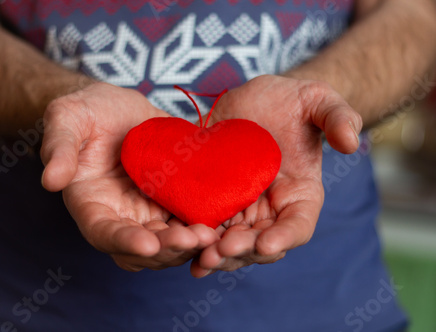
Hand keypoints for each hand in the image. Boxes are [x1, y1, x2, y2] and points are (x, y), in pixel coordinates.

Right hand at [40, 82, 218, 270]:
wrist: (118, 109)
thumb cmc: (87, 112)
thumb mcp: (66, 118)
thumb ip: (59, 147)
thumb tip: (51, 180)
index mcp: (92, 204)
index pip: (104, 233)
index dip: (125, 241)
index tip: (148, 242)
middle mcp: (122, 216)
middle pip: (144, 246)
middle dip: (168, 248)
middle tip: (194, 238)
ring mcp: (150, 211)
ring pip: (171, 240)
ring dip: (191, 243)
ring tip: (213, 234)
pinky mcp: (175, 199)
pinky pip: (192, 219)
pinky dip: (207, 224)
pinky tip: (225, 221)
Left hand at [190, 75, 361, 276]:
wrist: (255, 101)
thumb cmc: (292, 101)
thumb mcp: (318, 100)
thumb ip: (338, 117)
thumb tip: (351, 142)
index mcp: (300, 195)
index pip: (297, 227)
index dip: (284, 238)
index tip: (266, 243)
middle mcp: (270, 211)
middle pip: (259, 244)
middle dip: (242, 251)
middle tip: (221, 250)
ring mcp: (240, 209)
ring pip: (229, 243)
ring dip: (215, 254)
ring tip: (199, 257)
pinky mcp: (213, 201)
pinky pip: (204, 226)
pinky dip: (193, 240)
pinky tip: (177, 244)